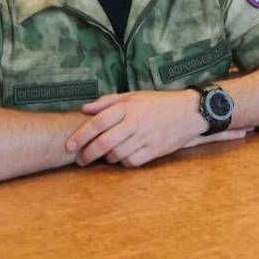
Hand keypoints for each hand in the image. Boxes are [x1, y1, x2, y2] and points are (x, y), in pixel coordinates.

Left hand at [66, 90, 249, 167]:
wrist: (189, 112)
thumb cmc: (158, 103)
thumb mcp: (134, 95)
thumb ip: (108, 102)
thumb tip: (85, 109)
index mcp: (129, 106)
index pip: (98, 122)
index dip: (80, 135)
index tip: (69, 146)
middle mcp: (136, 121)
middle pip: (104, 142)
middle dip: (88, 154)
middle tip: (80, 159)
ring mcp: (147, 137)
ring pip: (117, 154)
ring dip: (107, 158)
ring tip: (106, 155)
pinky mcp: (156, 150)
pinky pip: (132, 162)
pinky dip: (124, 162)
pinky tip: (125, 156)